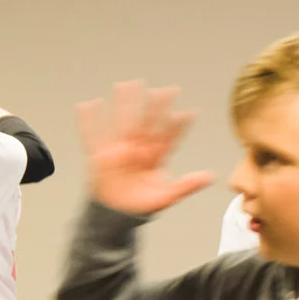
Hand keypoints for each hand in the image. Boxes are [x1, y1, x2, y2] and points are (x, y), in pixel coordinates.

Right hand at [75, 81, 211, 215]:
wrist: (117, 214)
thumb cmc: (143, 204)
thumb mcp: (167, 196)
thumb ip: (187, 185)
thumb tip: (210, 176)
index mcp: (156, 156)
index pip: (168, 137)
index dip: (178, 126)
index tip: (189, 113)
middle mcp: (139, 148)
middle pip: (147, 123)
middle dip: (153, 107)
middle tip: (161, 90)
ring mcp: (120, 150)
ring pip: (123, 122)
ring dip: (124, 104)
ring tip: (124, 85)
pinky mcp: (101, 156)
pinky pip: (93, 136)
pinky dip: (89, 121)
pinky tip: (88, 105)